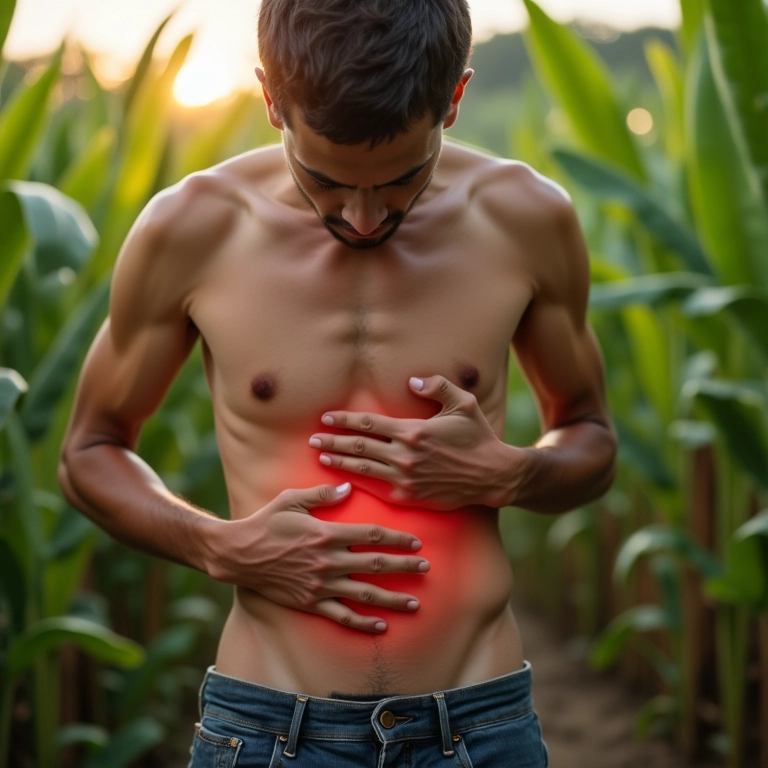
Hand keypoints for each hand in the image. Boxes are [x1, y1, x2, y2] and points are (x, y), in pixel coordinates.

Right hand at [206, 483, 429, 632]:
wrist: (238, 555)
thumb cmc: (266, 522)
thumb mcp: (291, 500)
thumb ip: (322, 494)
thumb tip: (349, 487)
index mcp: (326, 533)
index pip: (372, 535)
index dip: (397, 539)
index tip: (416, 542)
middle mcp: (328, 561)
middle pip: (375, 565)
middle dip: (404, 567)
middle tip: (426, 568)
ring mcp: (320, 585)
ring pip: (365, 594)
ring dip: (393, 598)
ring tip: (415, 602)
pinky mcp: (311, 603)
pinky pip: (342, 616)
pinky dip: (363, 623)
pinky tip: (381, 626)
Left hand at [309, 376, 518, 509]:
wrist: (493, 475)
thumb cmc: (478, 437)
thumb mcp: (463, 403)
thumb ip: (437, 386)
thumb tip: (412, 380)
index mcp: (413, 430)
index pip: (369, 424)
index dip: (344, 420)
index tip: (326, 418)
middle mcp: (405, 455)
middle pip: (359, 446)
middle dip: (332, 441)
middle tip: (313, 439)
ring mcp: (406, 478)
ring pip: (363, 469)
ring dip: (339, 462)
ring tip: (321, 457)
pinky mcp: (410, 497)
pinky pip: (377, 489)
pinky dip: (358, 482)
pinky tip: (344, 479)